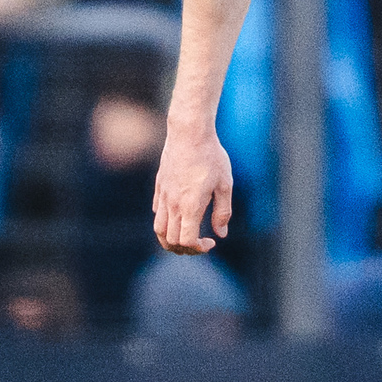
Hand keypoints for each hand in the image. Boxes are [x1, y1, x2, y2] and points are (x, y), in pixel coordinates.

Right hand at [152, 117, 231, 254]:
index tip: (211, 242)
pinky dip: (165, 222)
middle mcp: (173, 204)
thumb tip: (221, 234)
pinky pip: (157, 212)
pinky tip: (179, 216)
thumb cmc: (211, 156)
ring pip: (158, 229)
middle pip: (170, 240)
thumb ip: (223, 212)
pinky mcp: (159, 186)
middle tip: (200, 243)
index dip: (198, 248)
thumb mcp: (225, 184)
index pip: (186, 241)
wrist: (189, 132)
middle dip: (185, 249)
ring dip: (170, 240)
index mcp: (190, 206)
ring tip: (184, 238)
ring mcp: (163, 195)